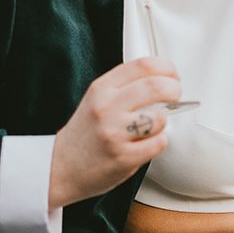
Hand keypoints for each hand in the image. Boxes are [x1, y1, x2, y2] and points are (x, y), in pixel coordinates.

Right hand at [48, 57, 181, 208]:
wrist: (58, 167)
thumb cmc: (85, 133)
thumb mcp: (97, 99)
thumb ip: (125, 87)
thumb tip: (164, 80)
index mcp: (102, 88)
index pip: (143, 65)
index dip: (167, 68)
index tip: (172, 76)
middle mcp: (107, 107)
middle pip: (156, 86)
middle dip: (174, 89)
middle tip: (175, 96)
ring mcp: (114, 133)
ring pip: (160, 118)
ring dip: (163, 122)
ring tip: (152, 126)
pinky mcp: (123, 157)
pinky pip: (158, 143)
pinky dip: (159, 142)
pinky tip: (146, 143)